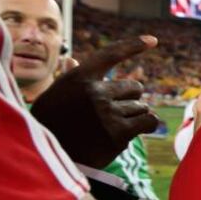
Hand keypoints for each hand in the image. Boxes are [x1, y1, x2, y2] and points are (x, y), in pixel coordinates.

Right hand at [31, 36, 159, 167]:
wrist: (48, 159)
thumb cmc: (50, 125)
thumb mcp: (54, 97)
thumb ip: (70, 78)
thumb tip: (72, 59)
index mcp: (78, 78)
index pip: (110, 54)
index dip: (133, 46)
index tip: (153, 40)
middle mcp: (94, 92)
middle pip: (135, 88)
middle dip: (129, 100)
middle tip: (113, 114)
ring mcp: (107, 112)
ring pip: (141, 107)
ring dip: (134, 117)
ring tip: (113, 128)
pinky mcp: (118, 133)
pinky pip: (149, 121)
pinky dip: (146, 125)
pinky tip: (137, 130)